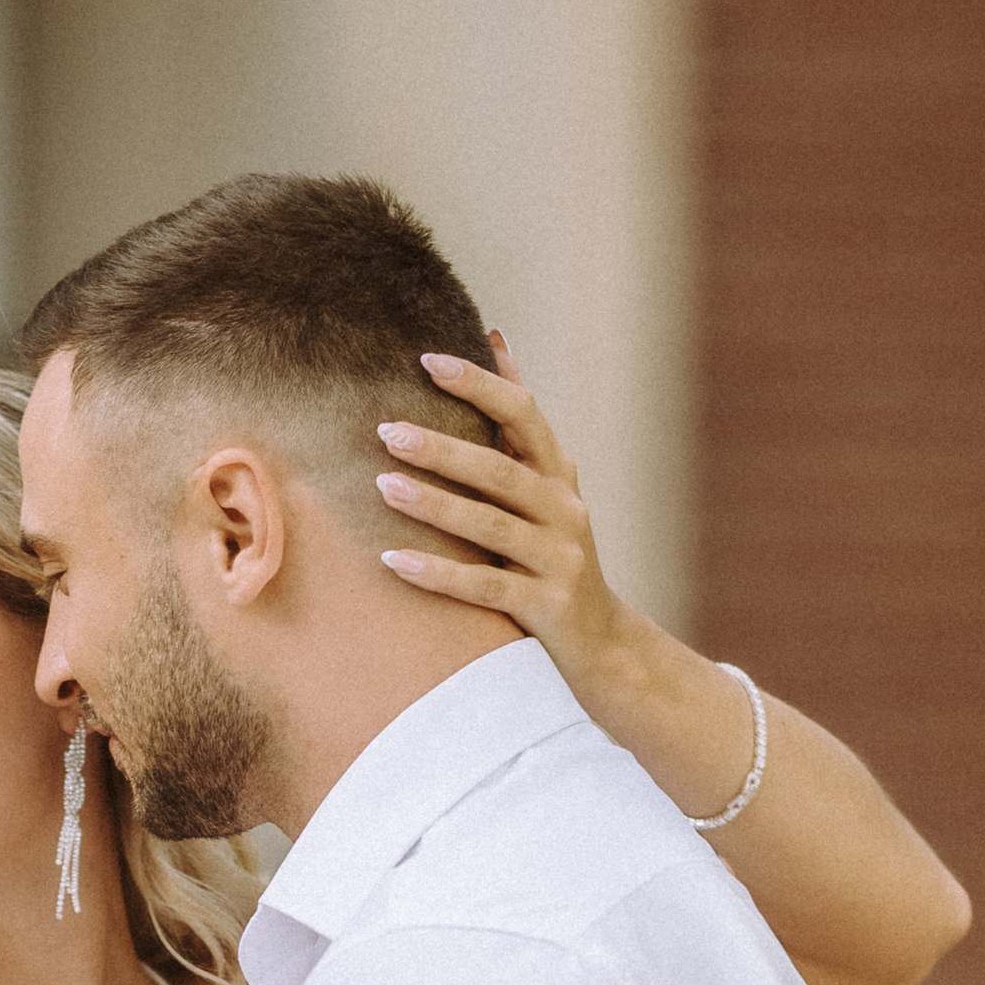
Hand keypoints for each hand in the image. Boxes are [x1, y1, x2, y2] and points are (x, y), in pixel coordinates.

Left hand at [374, 335, 634, 705]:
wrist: (602, 646)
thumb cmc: (552, 557)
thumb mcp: (544, 489)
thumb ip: (517, 427)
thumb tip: (496, 339)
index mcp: (559, 475)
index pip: (523, 414)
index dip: (479, 384)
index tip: (427, 359)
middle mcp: (565, 511)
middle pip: (501, 470)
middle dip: (442, 447)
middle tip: (385, 429)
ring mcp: (560, 560)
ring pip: (492, 526)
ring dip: (435, 505)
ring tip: (382, 485)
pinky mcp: (548, 608)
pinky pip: (485, 588)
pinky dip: (438, 573)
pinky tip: (392, 560)